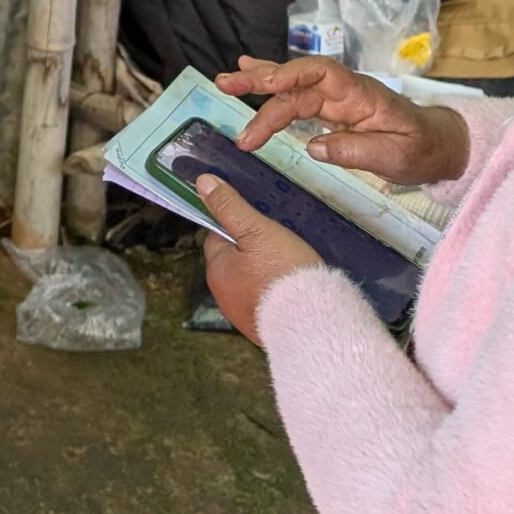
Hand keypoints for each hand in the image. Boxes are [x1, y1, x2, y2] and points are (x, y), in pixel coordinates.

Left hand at [196, 174, 323, 346]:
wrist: (310, 323)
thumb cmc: (281, 271)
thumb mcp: (256, 230)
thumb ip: (230, 207)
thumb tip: (203, 182)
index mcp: (216, 269)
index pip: (217, 238)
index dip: (237, 228)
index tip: (259, 226)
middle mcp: (222, 295)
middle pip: (233, 262)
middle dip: (252, 253)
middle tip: (279, 247)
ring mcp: (242, 316)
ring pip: (250, 284)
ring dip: (264, 276)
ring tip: (290, 268)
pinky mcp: (262, 331)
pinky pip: (266, 305)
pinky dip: (276, 298)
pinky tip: (293, 293)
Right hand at [219, 55, 471, 185]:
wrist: (440, 145)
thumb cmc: (422, 149)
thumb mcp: (396, 156)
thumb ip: (355, 150)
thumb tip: (313, 147)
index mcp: (360, 94)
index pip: (319, 74)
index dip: (289, 75)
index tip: (263, 87)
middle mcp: (343, 91)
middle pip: (297, 82)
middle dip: (261, 81)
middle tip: (226, 85)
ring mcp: (336, 99)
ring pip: (292, 88)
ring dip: (258, 84)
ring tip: (225, 82)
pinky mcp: (331, 110)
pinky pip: (297, 97)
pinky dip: (272, 86)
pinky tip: (251, 75)